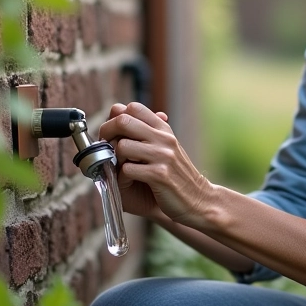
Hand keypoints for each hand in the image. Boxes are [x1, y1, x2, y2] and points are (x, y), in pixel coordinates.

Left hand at [99, 102, 213, 226]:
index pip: (133, 107)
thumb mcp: (165, 146)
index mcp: (163, 128)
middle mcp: (164, 138)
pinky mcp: (160, 175)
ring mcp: (163, 155)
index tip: (111, 132)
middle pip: (124, 121)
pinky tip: (129, 181)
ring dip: (115, 159)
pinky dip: (122, 178)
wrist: (198, 198)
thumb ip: (145, 130)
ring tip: (120, 167)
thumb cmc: (175, 174)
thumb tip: (118, 108)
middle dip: (107, 134)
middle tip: (107, 148)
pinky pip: (127, 170)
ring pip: (122, 146)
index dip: (115, 117)